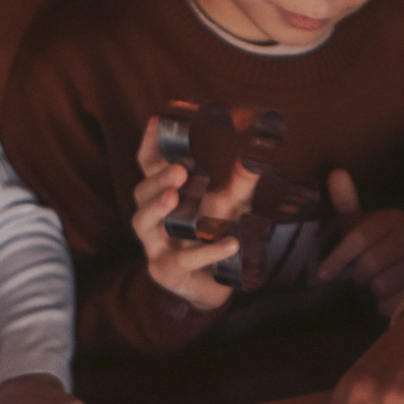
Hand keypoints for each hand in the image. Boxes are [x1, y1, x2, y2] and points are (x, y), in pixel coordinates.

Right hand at [131, 116, 237, 309]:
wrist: (218, 282)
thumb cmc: (216, 234)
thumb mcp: (232, 202)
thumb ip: (243, 177)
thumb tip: (262, 142)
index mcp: (165, 194)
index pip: (148, 165)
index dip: (150, 144)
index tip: (158, 121)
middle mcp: (154, 217)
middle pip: (141, 192)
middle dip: (157, 178)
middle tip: (178, 169)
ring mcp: (155, 245)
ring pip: (143, 223)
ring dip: (157, 208)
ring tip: (175, 197)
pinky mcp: (166, 272)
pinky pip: (182, 261)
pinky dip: (207, 251)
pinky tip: (230, 242)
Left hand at [316, 171, 403, 308]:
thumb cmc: (379, 244)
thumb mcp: (361, 224)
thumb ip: (347, 202)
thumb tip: (335, 173)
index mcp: (392, 218)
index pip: (359, 236)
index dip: (339, 256)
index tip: (323, 273)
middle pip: (368, 264)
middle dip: (361, 274)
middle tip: (365, 275)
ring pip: (381, 284)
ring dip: (375, 289)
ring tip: (382, 282)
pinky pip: (394, 300)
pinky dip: (386, 304)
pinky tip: (391, 296)